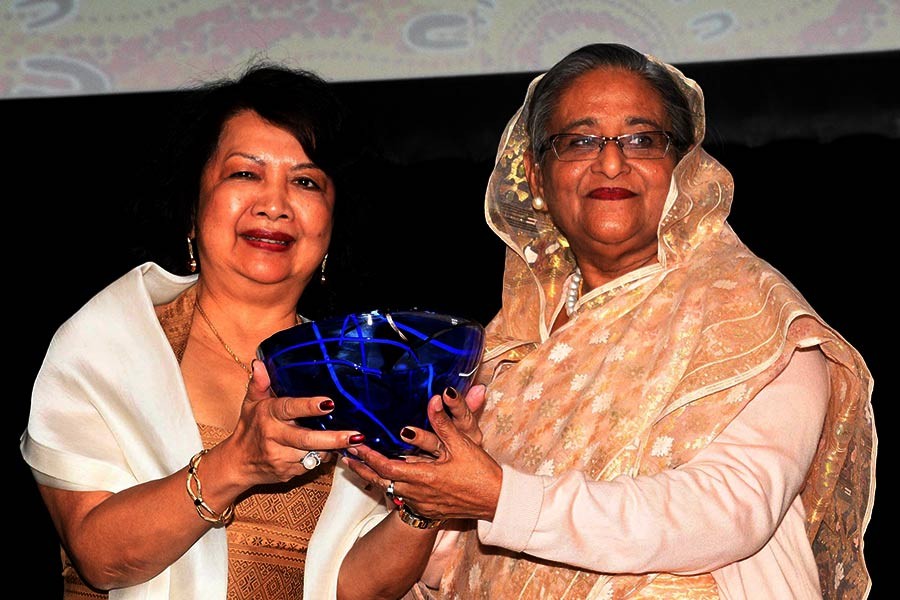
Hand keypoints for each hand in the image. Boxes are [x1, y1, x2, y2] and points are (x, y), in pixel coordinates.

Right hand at [225, 360, 363, 484]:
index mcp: (268, 415)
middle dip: (333, 438)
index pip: (290, 409)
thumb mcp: (251, 403)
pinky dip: (321, 457)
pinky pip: (311, 465)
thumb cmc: (249, 427)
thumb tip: (259, 363)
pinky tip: (327, 450)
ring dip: (330, 448)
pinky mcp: (287, 473)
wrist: (237, 463)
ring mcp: (281, 457)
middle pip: (307, 439)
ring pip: (313, 454)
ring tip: (348, 440)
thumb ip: (259, 383)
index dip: (309, 406)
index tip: (330, 403)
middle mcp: (274, 437)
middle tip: (356, 436)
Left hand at [344, 385, 501, 521]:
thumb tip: (436, 399)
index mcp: (424, 477)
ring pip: (389, 489)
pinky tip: (384, 477)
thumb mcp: (463, 444)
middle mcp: (417, 492)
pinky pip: (401, 495)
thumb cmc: (480, 474)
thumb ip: (444, 423)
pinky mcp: (427, 507)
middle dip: (363, 467)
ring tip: (357, 465)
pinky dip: (388, 484)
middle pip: (381, 480)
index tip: (355, 446)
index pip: (387, 467)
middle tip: (347, 456)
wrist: (495, 502)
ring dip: (373, 476)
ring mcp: (421, 502)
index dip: (369, 457)